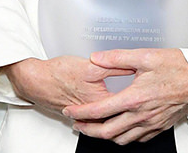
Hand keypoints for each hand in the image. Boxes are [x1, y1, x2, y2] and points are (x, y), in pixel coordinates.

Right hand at [4, 56, 133, 112]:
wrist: (36, 81)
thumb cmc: (59, 73)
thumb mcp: (90, 66)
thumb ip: (113, 66)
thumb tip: (132, 65)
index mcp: (101, 101)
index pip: (127, 104)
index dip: (140, 97)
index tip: (151, 92)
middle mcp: (95, 113)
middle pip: (120, 118)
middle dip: (133, 113)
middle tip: (146, 108)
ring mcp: (87, 117)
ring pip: (108, 122)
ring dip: (120, 119)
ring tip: (134, 115)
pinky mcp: (79, 116)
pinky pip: (97, 121)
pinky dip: (105, 119)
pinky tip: (111, 114)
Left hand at [65, 48, 187, 144]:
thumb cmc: (178, 66)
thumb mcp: (144, 56)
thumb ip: (117, 57)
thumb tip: (96, 58)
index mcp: (135, 98)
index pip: (100, 110)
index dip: (81, 113)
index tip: (70, 111)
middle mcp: (142, 115)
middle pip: (107, 132)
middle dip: (88, 130)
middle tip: (77, 124)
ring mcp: (152, 123)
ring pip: (122, 139)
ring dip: (105, 136)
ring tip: (94, 128)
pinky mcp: (161, 126)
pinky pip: (138, 139)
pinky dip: (125, 137)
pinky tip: (120, 129)